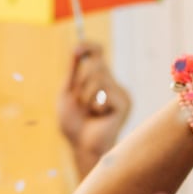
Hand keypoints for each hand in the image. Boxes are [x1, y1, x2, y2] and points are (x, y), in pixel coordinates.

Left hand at [58, 43, 132, 173]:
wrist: (82, 146)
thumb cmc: (74, 124)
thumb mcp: (68, 94)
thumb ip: (73, 72)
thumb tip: (76, 48)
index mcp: (99, 80)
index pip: (98, 54)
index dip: (89, 47)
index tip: (76, 48)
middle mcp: (112, 84)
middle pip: (96, 63)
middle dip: (81, 81)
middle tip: (80, 102)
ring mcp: (120, 93)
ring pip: (99, 76)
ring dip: (85, 95)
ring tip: (88, 111)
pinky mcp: (124, 102)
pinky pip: (105, 90)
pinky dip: (94, 103)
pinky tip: (99, 116)